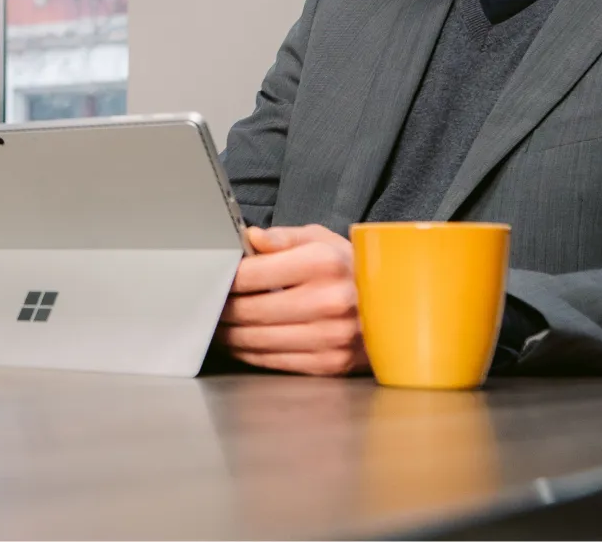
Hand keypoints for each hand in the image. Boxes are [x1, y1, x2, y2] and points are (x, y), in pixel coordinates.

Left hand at [216, 224, 368, 376]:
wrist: (396, 308)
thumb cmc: (351, 268)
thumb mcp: (322, 239)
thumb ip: (283, 238)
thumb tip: (249, 237)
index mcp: (323, 264)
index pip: (253, 274)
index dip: (225, 278)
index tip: (211, 278)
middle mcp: (328, 302)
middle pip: (251, 310)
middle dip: (222, 309)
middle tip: (205, 305)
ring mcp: (331, 337)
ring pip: (259, 339)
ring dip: (229, 335)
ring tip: (215, 326)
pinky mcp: (331, 363)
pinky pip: (277, 361)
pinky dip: (250, 354)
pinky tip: (239, 344)